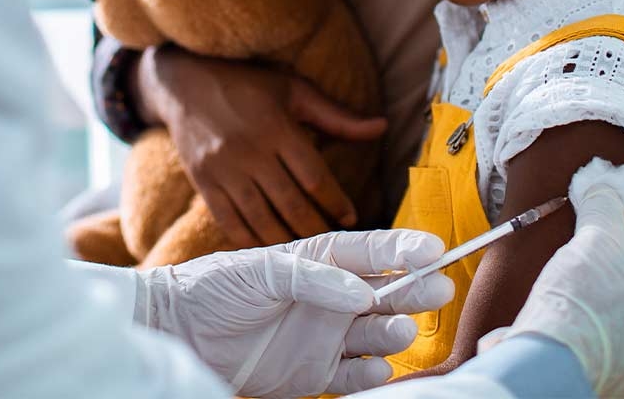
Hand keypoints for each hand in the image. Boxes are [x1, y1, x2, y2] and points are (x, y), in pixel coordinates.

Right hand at [136, 47, 385, 246]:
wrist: (185, 82)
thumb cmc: (247, 83)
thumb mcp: (293, 90)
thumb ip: (337, 115)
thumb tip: (382, 126)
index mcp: (275, 126)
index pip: (314, 176)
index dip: (336, 202)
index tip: (351, 217)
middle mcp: (249, 150)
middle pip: (291, 204)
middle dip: (317, 229)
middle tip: (335, 244)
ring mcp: (223, 169)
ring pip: (262, 219)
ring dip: (288, 241)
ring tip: (308, 253)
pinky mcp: (203, 182)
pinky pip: (230, 222)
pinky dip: (252, 241)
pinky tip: (270, 250)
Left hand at [136, 228, 453, 398]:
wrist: (181, 330)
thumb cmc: (217, 285)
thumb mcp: (262, 268)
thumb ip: (313, 276)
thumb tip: (363, 289)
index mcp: (318, 260)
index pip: (369, 250)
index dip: (403, 248)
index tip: (435, 248)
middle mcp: (330, 296)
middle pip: (385, 291)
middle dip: (414, 288)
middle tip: (441, 286)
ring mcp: (325, 334)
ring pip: (376, 333)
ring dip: (395, 330)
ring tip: (404, 327)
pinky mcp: (315, 372)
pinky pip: (354, 375)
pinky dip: (371, 373)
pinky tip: (379, 366)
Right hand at [506, 184, 623, 396]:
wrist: (548, 361)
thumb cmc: (584, 300)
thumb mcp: (596, 238)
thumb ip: (602, 208)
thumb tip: (600, 185)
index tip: (600, 206)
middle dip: (609, 246)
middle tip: (581, 230)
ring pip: (617, 299)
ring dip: (592, 275)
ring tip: (565, 261)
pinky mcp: (605, 365)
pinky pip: (597, 323)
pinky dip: (579, 303)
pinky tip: (557, 294)